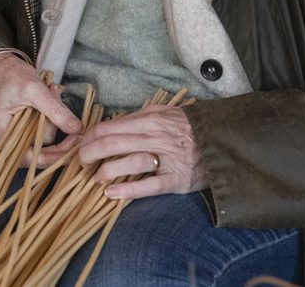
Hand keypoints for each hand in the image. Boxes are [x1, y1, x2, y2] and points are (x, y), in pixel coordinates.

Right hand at [0, 53, 82, 160]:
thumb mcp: (35, 89)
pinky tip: (46, 98)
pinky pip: (35, 130)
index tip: (77, 144)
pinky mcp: (14, 129)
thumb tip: (77, 130)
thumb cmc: (10, 74)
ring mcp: (6, 135)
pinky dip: (45, 116)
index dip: (56, 154)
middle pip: (38, 145)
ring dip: (51, 117)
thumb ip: (55, 111)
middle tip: (56, 96)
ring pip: (39, 136)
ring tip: (50, 91)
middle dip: (54, 123)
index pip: (31, 157)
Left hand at [78, 105, 205, 198]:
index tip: (81, 144)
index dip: (90, 137)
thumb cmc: (189, 128)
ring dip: (105, 171)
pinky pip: (148, 186)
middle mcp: (157, 137)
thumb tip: (113, 122)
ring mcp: (167, 159)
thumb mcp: (165, 113)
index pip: (110, 127)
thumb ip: (139, 116)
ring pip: (128, 163)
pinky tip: (110, 193)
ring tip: (96, 178)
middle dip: (90, 154)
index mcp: (151, 120)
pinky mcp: (176, 180)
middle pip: (112, 144)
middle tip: (82, 162)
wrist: (222, 143)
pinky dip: (127, 190)